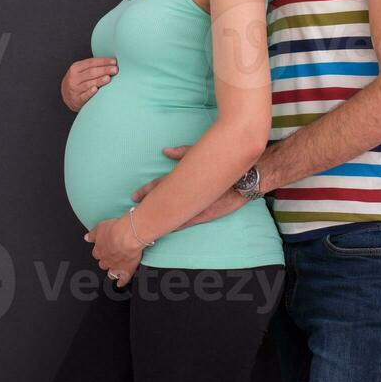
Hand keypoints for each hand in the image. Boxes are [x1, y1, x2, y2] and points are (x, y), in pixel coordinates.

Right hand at [61, 57, 117, 111]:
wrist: (66, 96)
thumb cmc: (78, 81)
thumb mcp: (80, 71)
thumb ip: (92, 67)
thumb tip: (111, 63)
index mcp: (75, 68)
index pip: (91, 63)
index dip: (103, 61)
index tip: (114, 61)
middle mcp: (74, 78)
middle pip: (91, 72)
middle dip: (104, 70)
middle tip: (115, 69)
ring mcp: (74, 89)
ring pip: (88, 84)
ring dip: (99, 81)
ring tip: (108, 78)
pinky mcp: (76, 100)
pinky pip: (84, 96)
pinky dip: (90, 92)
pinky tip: (96, 89)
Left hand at [84, 214, 142, 286]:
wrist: (128, 236)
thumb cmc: (116, 230)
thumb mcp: (100, 227)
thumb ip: (93, 234)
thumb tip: (87, 237)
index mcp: (99, 250)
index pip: (96, 253)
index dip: (100, 251)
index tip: (102, 249)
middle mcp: (106, 260)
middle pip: (103, 264)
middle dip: (105, 261)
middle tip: (110, 257)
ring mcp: (116, 266)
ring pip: (111, 273)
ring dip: (112, 272)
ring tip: (114, 270)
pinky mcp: (126, 270)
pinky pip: (123, 279)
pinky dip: (121, 282)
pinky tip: (120, 283)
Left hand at [130, 145, 246, 227]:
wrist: (246, 178)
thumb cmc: (224, 162)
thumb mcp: (201, 153)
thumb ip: (182, 152)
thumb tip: (165, 151)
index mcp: (184, 177)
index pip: (160, 184)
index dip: (146, 191)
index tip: (135, 196)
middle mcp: (187, 192)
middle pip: (162, 200)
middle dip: (147, 206)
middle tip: (134, 211)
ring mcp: (195, 205)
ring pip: (172, 213)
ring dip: (159, 217)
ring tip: (145, 224)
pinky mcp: (204, 214)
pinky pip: (186, 221)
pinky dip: (175, 225)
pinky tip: (166, 230)